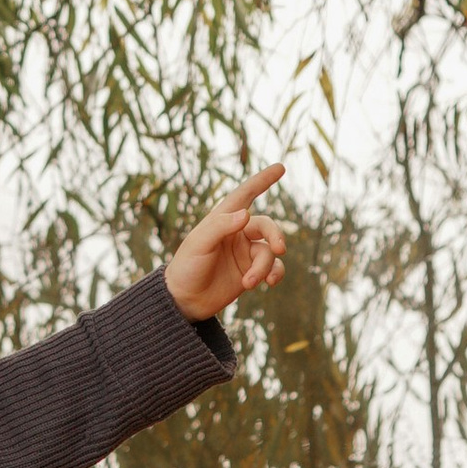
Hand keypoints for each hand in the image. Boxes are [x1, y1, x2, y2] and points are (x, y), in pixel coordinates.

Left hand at [165, 165, 287, 320]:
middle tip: (279, 248)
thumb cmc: (187, 267)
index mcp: (223, 219)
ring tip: (249, 282)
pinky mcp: (252, 272)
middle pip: (266, 225)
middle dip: (275, 235)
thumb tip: (247, 214)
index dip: (262, 180)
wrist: (185, 300)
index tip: (281, 167)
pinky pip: (273, 268)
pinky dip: (274, 275)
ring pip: (269, 252)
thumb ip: (221, 226)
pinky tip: (267, 284)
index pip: (245, 194)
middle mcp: (238, 233)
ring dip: (264, 267)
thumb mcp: (198, 244)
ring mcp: (246, 253)